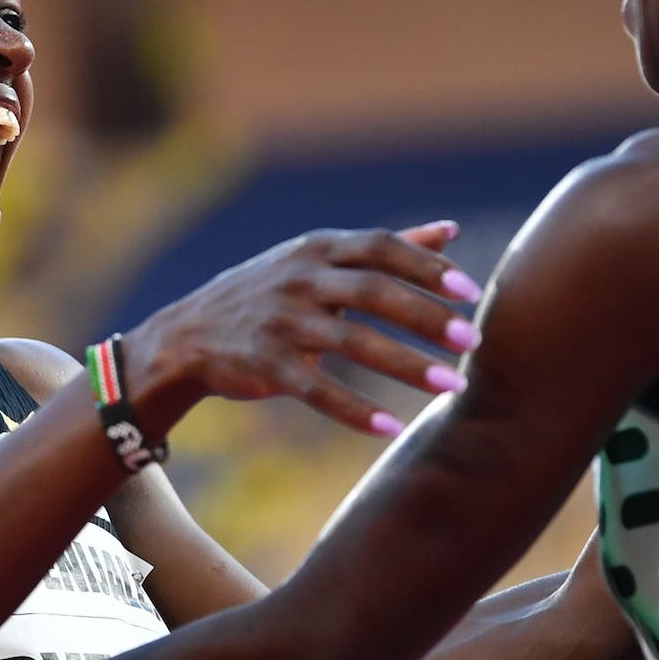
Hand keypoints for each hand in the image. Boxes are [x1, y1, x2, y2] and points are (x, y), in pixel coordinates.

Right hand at [122, 221, 480, 436]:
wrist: (185, 336)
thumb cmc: (267, 295)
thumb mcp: (317, 261)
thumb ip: (384, 249)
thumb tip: (452, 230)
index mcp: (317, 249)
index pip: (380, 246)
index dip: (427, 266)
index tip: (472, 291)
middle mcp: (299, 279)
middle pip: (372, 290)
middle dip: (427, 315)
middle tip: (473, 340)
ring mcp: (280, 321)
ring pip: (352, 342)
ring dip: (407, 366)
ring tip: (454, 386)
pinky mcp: (265, 364)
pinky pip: (316, 389)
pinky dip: (355, 410)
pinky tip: (391, 429)